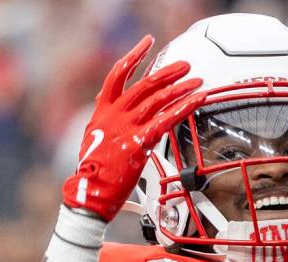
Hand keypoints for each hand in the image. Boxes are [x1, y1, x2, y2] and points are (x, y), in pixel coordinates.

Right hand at [62, 35, 204, 221]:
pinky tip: (197, 100)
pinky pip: (167, 120)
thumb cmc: (94, 172)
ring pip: (158, 100)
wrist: (89, 193)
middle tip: (185, 66)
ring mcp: (127, 128)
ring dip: (181, 88)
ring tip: (196, 81)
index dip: (134, 56)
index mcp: (102, 112)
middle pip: (145, 85)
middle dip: (167, 73)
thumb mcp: (94, 140)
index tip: (147, 43)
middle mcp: (115, 115)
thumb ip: (106, 121)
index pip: (118, 74)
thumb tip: (115, 108)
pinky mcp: (140, 143)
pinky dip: (185, 107)